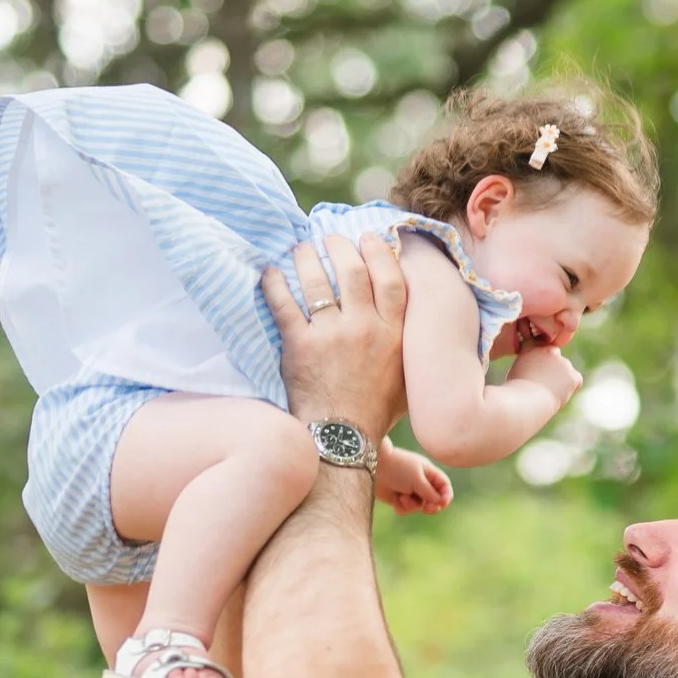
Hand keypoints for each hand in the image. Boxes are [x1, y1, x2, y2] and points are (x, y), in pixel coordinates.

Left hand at [264, 235, 408, 435]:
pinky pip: (284, 305)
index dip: (378, 251)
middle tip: (330, 237)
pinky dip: (275, 284)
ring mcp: (331, 336)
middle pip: (353, 270)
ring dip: (307, 258)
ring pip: (317, 281)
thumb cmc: (376, 411)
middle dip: (340, 246)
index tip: (367, 237)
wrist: (343, 440)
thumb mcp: (407, 376)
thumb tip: (407, 315)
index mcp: (394, 333)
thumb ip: (407, 343)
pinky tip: (270, 272)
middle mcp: (365, 329)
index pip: (389, 278)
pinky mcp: (299, 346)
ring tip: (300, 248)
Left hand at [376, 443, 452, 514]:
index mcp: (428, 472)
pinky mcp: (397, 498)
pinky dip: (402, 506)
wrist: (373, 467)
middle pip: (433, 499)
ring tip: (402, 497)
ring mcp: (409, 490)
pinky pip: (406, 509)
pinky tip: (395, 500)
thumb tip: (439, 502)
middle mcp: (420, 482)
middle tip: (427, 509)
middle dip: (431, 506)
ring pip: (419, 506)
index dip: (446, 495)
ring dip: (412, 505)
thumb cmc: (397, 468)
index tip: (443, 504)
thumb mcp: (417, 479)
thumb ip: (429, 492)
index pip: (444, 485)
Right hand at [507, 341, 582, 407]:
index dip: (538, 365)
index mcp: (531, 346)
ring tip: (546, 392)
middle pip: (554, 359)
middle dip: (551, 370)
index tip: (531, 376)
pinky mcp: (572, 375)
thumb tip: (537, 370)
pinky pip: (576, 380)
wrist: (522, 402)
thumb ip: (528, 364)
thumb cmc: (514, 393)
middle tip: (540, 386)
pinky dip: (571, 387)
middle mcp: (548, 350)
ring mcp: (562, 362)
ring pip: (566, 370)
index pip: (540, 351)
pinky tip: (558, 393)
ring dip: (560, 379)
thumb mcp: (514, 372)